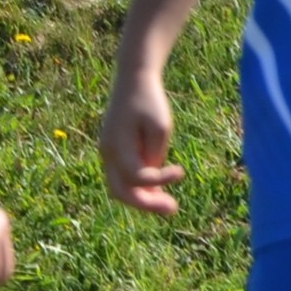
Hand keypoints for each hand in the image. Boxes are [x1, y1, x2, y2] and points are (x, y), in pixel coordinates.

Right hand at [101, 70, 184, 215]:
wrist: (134, 81)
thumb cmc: (149, 100)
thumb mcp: (160, 126)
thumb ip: (155, 154)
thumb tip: (152, 177)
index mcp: (117, 146)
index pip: (137, 177)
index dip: (161, 180)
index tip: (181, 171)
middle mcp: (108, 153)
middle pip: (121, 192)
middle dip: (146, 204)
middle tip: (173, 209)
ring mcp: (109, 154)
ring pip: (121, 188)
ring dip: (144, 199)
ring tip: (169, 205)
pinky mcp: (115, 153)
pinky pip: (125, 178)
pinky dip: (140, 188)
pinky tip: (160, 192)